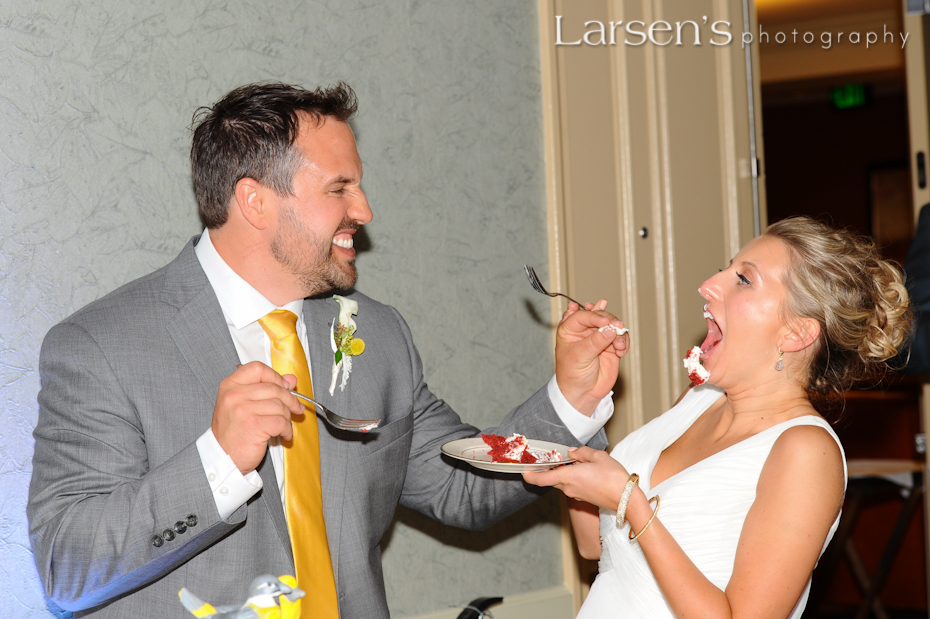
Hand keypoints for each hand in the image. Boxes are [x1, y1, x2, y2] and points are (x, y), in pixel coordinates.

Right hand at [211, 361, 304, 473]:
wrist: (222, 458)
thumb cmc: (233, 432)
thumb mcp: (243, 405)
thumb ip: (265, 388)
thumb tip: (291, 379)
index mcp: (230, 386)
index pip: (257, 368)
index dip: (275, 376)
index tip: (285, 386)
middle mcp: (234, 395)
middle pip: (274, 388)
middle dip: (290, 399)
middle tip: (297, 408)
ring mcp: (243, 410)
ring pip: (280, 406)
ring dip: (288, 417)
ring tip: (284, 426)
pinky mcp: (254, 425)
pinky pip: (281, 422)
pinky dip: (287, 430)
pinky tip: (284, 435)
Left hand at [523, 446, 628, 509]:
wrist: (627, 499)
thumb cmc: (614, 478)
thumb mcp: (599, 457)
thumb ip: (582, 452)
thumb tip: (572, 452)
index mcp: (569, 477)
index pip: (541, 479)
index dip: (530, 475)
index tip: (523, 471)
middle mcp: (569, 488)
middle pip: (551, 479)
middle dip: (549, 470)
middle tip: (549, 458)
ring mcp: (576, 495)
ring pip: (562, 482)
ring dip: (562, 473)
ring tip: (572, 461)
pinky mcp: (583, 498)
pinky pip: (572, 487)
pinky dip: (572, 478)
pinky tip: (582, 470)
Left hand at [555, 300, 629, 414]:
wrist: (583, 393)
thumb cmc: (572, 374)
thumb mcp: (580, 356)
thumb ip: (595, 341)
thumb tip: (610, 329)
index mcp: (570, 328)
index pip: (582, 315)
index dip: (595, 316)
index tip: (606, 322)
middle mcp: (585, 330)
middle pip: (601, 316)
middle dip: (611, 321)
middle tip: (617, 328)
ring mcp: (599, 337)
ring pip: (613, 325)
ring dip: (619, 332)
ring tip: (619, 346)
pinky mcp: (611, 346)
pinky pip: (621, 337)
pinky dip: (624, 342)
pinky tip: (621, 351)